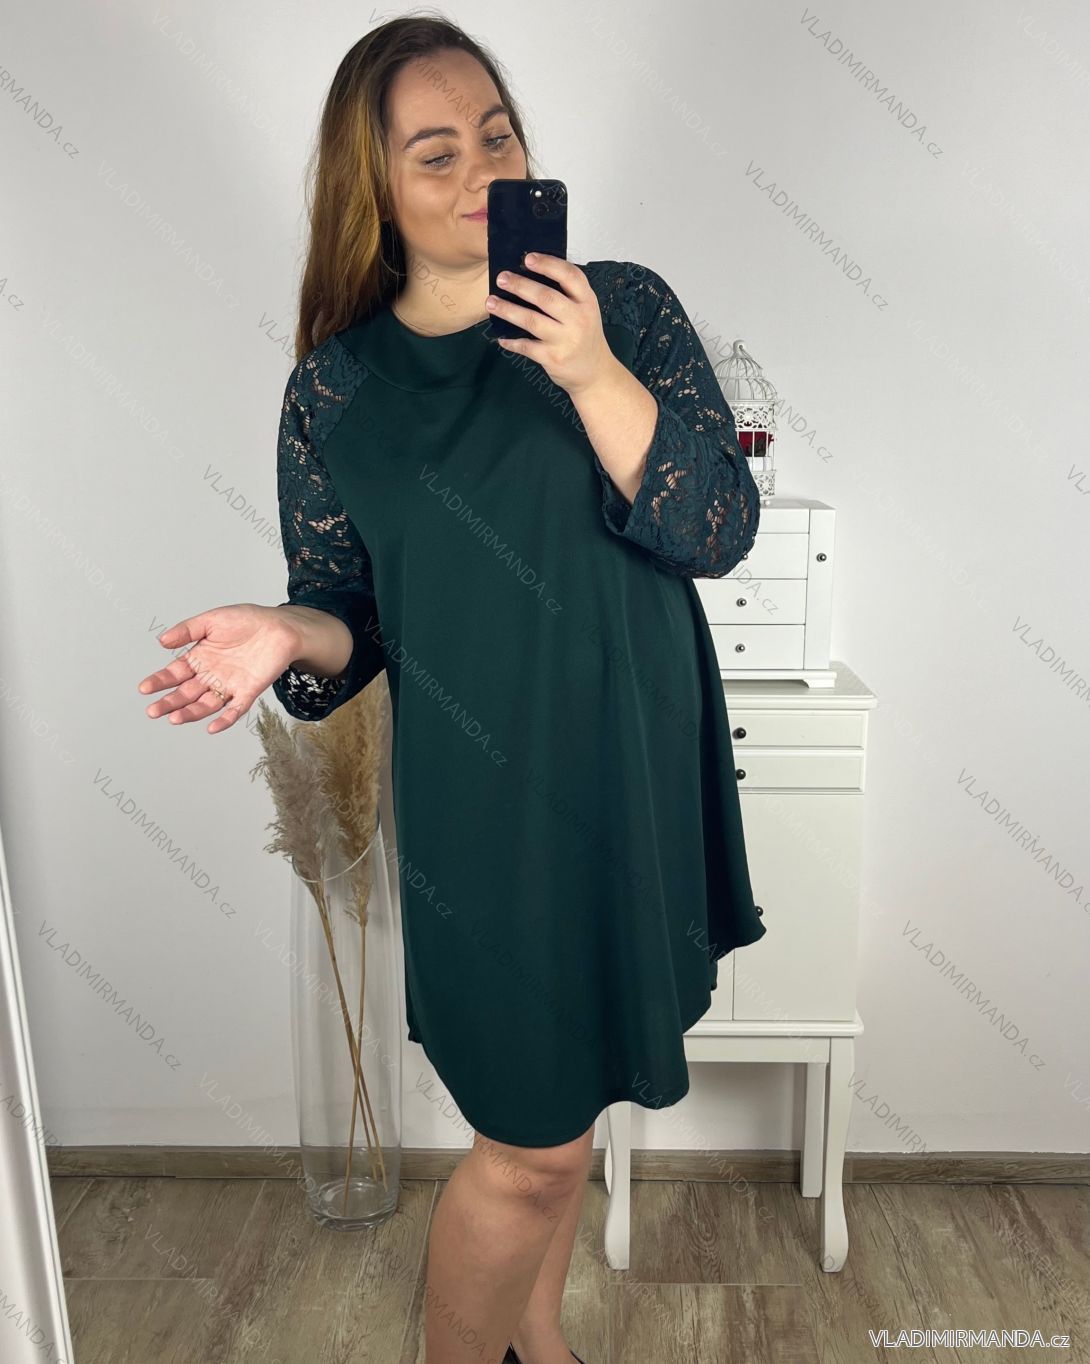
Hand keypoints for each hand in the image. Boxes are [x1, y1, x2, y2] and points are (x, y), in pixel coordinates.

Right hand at [137, 603, 299, 734]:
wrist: (279, 627)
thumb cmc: (247, 620)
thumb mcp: (212, 620)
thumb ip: (187, 630)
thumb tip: (162, 641)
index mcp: (199, 658)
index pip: (175, 673)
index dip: (159, 681)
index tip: (144, 688)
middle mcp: (211, 675)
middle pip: (186, 693)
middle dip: (169, 702)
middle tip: (153, 711)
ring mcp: (229, 685)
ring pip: (206, 704)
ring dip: (190, 713)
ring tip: (174, 718)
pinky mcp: (248, 692)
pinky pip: (235, 709)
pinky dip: (224, 719)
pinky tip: (212, 727)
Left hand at [486, 253, 616, 395]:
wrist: (595, 373)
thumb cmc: (585, 337)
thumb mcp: (585, 311)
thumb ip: (567, 295)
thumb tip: (530, 274)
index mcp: (587, 301)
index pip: (570, 276)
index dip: (548, 264)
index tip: (528, 258)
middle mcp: (578, 319)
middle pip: (546, 297)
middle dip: (520, 286)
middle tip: (501, 278)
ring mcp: (566, 340)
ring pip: (532, 320)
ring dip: (508, 310)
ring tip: (491, 303)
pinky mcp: (553, 358)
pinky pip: (527, 347)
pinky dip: (511, 341)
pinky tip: (501, 337)